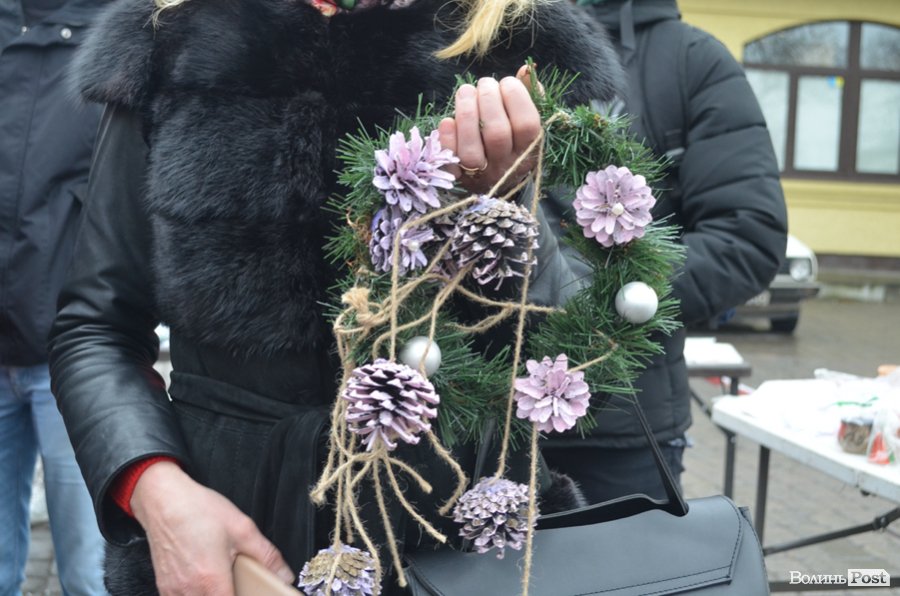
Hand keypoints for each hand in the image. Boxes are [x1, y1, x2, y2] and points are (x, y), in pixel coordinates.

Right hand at [131, 461, 293, 594]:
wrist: (163, 500)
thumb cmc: (199, 511)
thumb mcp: (242, 528)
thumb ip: (267, 555)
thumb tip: (285, 574)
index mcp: (211, 581)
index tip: (252, 592)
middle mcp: (189, 591)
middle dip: (229, 595)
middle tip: (239, 583)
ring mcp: (173, 591)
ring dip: (211, 595)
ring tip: (222, 582)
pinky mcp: (164, 586)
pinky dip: (196, 593)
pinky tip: (204, 581)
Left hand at [439, 64, 541, 194]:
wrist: (496, 185)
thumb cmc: (512, 143)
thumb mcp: (526, 122)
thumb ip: (528, 95)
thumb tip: (525, 70)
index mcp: (528, 150)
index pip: (526, 125)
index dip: (516, 97)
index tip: (506, 82)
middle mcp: (506, 165)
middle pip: (497, 134)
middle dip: (488, 100)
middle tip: (484, 84)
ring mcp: (480, 174)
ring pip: (471, 149)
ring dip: (466, 114)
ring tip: (465, 92)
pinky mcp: (457, 177)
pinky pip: (449, 161)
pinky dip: (446, 137)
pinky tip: (448, 121)